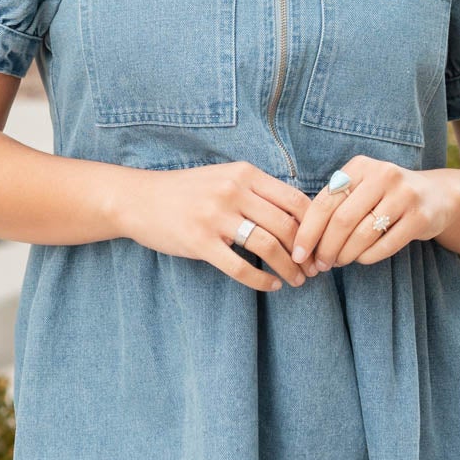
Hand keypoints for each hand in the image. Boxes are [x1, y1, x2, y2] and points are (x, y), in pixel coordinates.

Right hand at [115, 160, 319, 291]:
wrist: (138, 199)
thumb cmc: (186, 191)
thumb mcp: (224, 177)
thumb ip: (257, 191)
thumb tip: (299, 216)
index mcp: (244, 174)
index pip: (294, 200)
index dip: (315, 226)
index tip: (321, 244)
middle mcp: (232, 191)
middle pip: (286, 225)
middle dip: (306, 252)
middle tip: (313, 269)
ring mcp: (215, 217)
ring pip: (268, 246)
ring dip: (288, 269)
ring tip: (296, 281)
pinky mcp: (199, 242)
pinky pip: (240, 267)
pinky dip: (262, 280)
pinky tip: (271, 285)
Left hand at [289, 155, 459, 268]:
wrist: (437, 196)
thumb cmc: (386, 197)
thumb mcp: (361, 189)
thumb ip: (335, 206)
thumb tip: (302, 242)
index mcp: (360, 166)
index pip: (325, 202)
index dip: (307, 231)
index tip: (298, 254)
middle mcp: (382, 175)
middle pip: (342, 220)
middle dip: (326, 248)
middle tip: (320, 265)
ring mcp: (404, 195)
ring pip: (363, 234)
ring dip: (345, 255)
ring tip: (338, 262)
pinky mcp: (420, 216)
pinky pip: (385, 245)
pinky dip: (368, 257)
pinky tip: (361, 259)